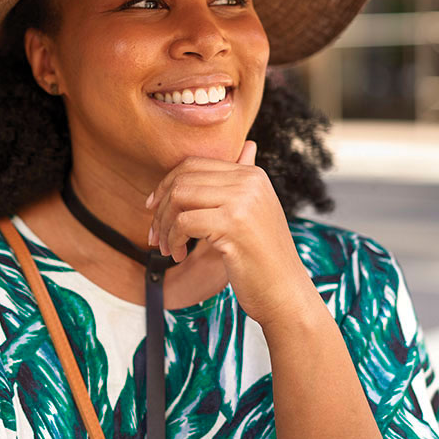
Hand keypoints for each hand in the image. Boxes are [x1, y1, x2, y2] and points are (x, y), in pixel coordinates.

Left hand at [146, 142, 318, 328]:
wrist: (285, 293)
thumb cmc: (263, 259)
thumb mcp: (253, 214)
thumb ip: (241, 184)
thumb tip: (248, 146)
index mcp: (252, 175)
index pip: (194, 164)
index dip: (166, 185)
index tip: (153, 208)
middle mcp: (249, 181)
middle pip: (183, 179)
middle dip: (160, 208)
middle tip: (154, 235)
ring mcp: (243, 200)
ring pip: (179, 197)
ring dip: (163, 226)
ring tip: (166, 248)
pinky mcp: (233, 223)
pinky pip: (184, 222)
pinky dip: (173, 240)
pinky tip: (179, 256)